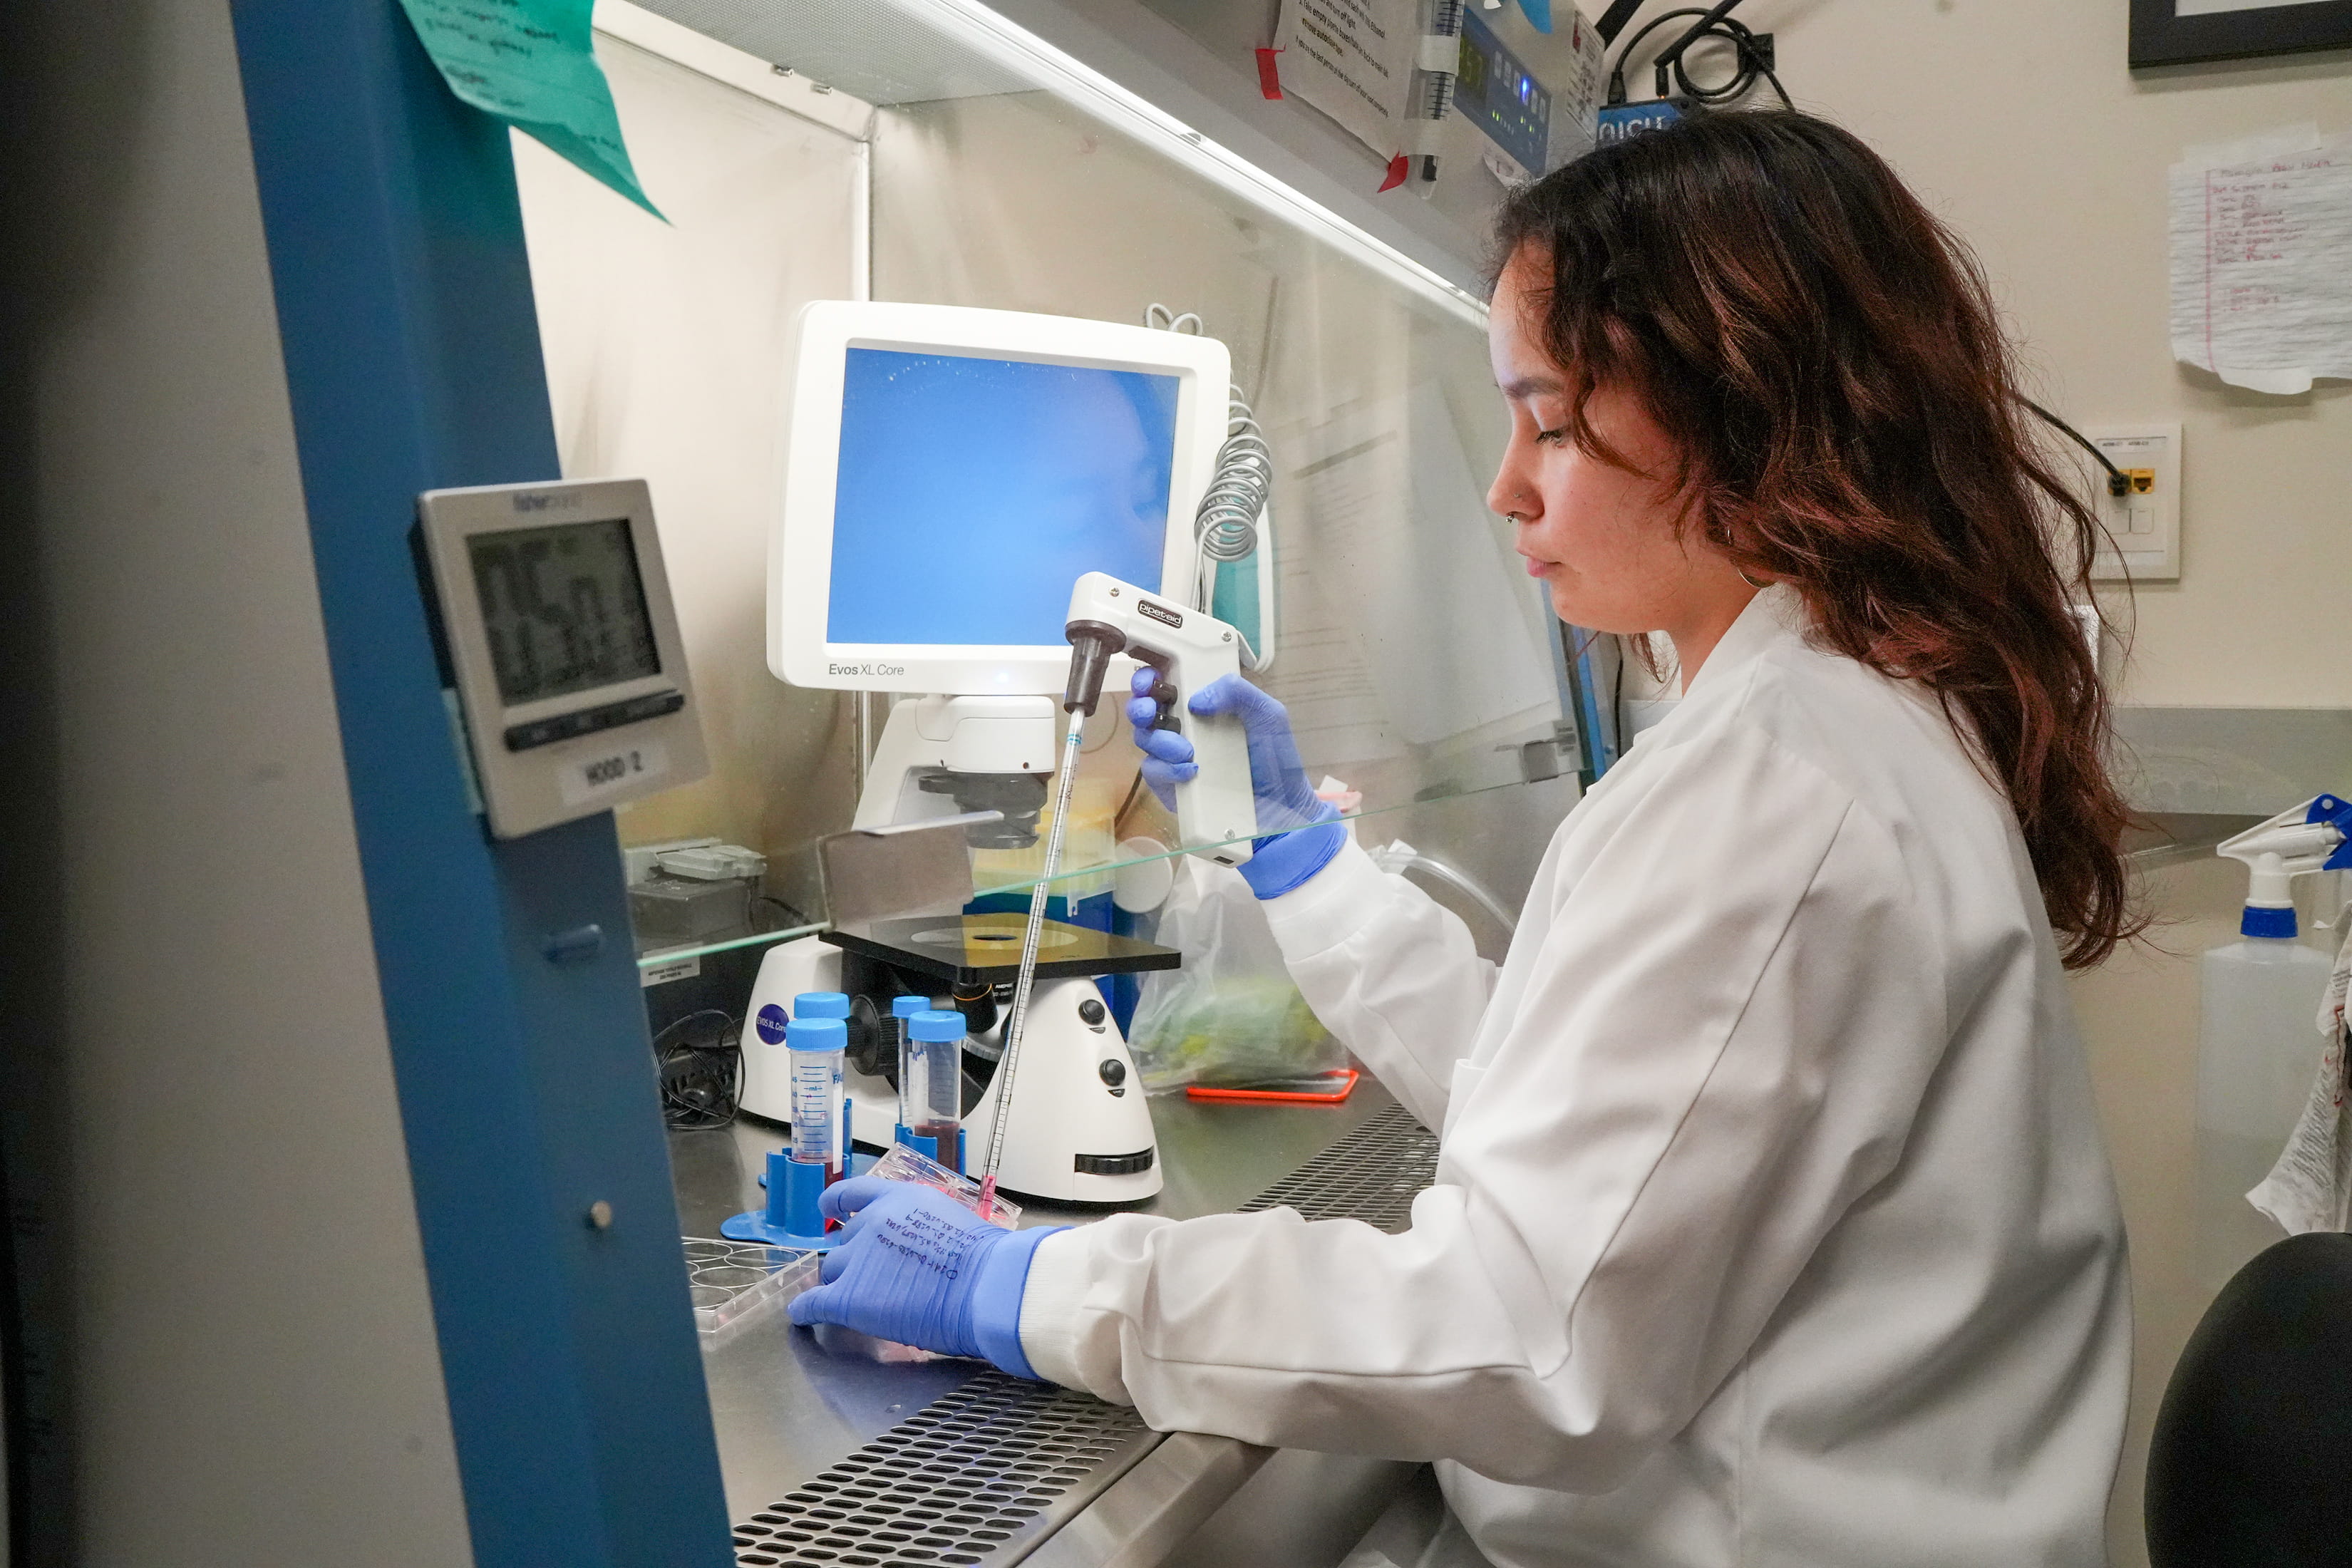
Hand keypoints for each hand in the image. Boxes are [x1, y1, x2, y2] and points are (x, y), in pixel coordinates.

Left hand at [786, 1176, 1061, 1378]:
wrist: (984, 1286)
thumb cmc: (983, 1259)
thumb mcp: (950, 1220)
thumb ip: (923, 1227)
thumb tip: (920, 1247)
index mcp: (898, 1198)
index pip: (853, 1193)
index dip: (836, 1203)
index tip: (827, 1210)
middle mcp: (871, 1222)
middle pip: (845, 1242)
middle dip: (855, 1259)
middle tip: (876, 1281)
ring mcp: (856, 1260)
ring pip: (832, 1273)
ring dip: (842, 1285)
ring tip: (859, 1304)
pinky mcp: (847, 1298)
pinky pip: (812, 1304)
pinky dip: (805, 1310)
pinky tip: (802, 1316)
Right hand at [1128, 672, 1322, 824]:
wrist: (1279, 808)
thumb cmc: (1274, 758)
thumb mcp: (1267, 715)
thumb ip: (1238, 692)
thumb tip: (1197, 699)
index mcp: (1203, 704)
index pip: (1167, 682)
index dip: (1150, 677)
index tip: (1149, 679)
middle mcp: (1184, 727)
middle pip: (1145, 709)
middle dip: (1140, 706)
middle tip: (1150, 711)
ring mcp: (1174, 757)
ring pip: (1145, 739)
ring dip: (1160, 740)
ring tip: (1187, 750)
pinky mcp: (1170, 785)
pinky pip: (1154, 771)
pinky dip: (1168, 769)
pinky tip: (1191, 771)